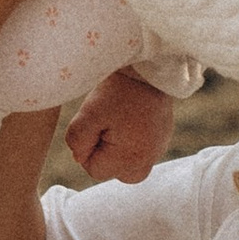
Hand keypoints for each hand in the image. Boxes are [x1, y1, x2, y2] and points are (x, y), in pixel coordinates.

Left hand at [66, 67, 177, 185]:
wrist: (148, 69)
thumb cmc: (118, 92)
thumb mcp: (88, 114)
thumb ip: (77, 142)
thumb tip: (79, 157)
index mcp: (130, 159)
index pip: (94, 170)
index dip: (87, 148)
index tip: (96, 124)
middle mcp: (147, 161)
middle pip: (111, 170)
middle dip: (102, 151)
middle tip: (107, 123)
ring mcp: (157, 151)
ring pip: (125, 163)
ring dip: (116, 148)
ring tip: (119, 121)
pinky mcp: (161, 139)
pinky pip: (139, 151)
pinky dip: (131, 140)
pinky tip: (130, 118)